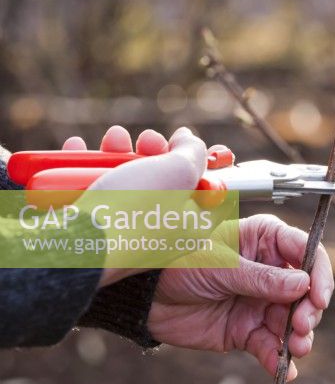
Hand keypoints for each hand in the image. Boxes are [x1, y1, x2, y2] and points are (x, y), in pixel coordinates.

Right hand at [62, 125, 207, 286]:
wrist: (75, 244)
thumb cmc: (132, 210)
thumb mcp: (178, 171)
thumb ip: (192, 152)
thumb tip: (188, 140)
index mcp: (189, 227)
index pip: (210, 196)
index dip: (207, 166)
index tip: (200, 146)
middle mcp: (159, 231)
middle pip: (165, 181)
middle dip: (153, 151)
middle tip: (146, 139)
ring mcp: (124, 231)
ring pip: (126, 182)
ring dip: (117, 152)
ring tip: (113, 139)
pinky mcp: (91, 229)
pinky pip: (93, 192)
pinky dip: (84, 168)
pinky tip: (79, 149)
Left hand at [147, 214, 333, 380]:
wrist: (145, 296)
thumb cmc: (178, 262)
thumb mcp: (220, 266)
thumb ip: (260, 278)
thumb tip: (302, 284)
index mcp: (264, 238)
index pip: (305, 250)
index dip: (318, 273)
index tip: (318, 296)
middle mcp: (268, 269)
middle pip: (306, 290)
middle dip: (310, 310)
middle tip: (301, 326)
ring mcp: (260, 301)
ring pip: (293, 321)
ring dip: (299, 336)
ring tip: (295, 349)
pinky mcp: (247, 330)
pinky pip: (271, 346)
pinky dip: (279, 359)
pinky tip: (283, 369)